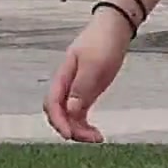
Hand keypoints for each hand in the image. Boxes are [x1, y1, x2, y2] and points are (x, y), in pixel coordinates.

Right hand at [45, 11, 131, 141]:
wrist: (114, 28)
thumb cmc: (103, 42)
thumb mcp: (94, 64)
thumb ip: (82, 87)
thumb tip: (72, 111)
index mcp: (63, 76)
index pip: (53, 104)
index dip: (58, 121)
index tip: (69, 135)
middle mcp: (66, 85)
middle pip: (58, 113)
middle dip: (70, 129)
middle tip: (92, 139)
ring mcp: (76, 89)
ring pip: (70, 116)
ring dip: (80, 130)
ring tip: (98, 138)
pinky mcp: (86, 92)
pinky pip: (79, 114)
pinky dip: (85, 125)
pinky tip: (97, 133)